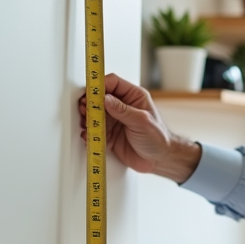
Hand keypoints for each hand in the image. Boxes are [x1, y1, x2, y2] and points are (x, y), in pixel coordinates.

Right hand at [78, 73, 201, 181]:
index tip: (91, 93)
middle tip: (86, 108)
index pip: (113, 83)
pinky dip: (88, 132)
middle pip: (99, 98)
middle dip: (90, 102)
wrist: (159, 160)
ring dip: (87, 117)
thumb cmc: (158, 138)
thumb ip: (123, 110)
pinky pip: (94, 130)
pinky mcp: (109, 134)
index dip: (100, 86)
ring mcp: (114, 120)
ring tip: (86, 122)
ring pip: (94, 113)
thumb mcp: (142, 121)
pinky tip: (88, 134)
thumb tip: (105, 99)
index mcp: (133, 96)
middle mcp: (122, 106)